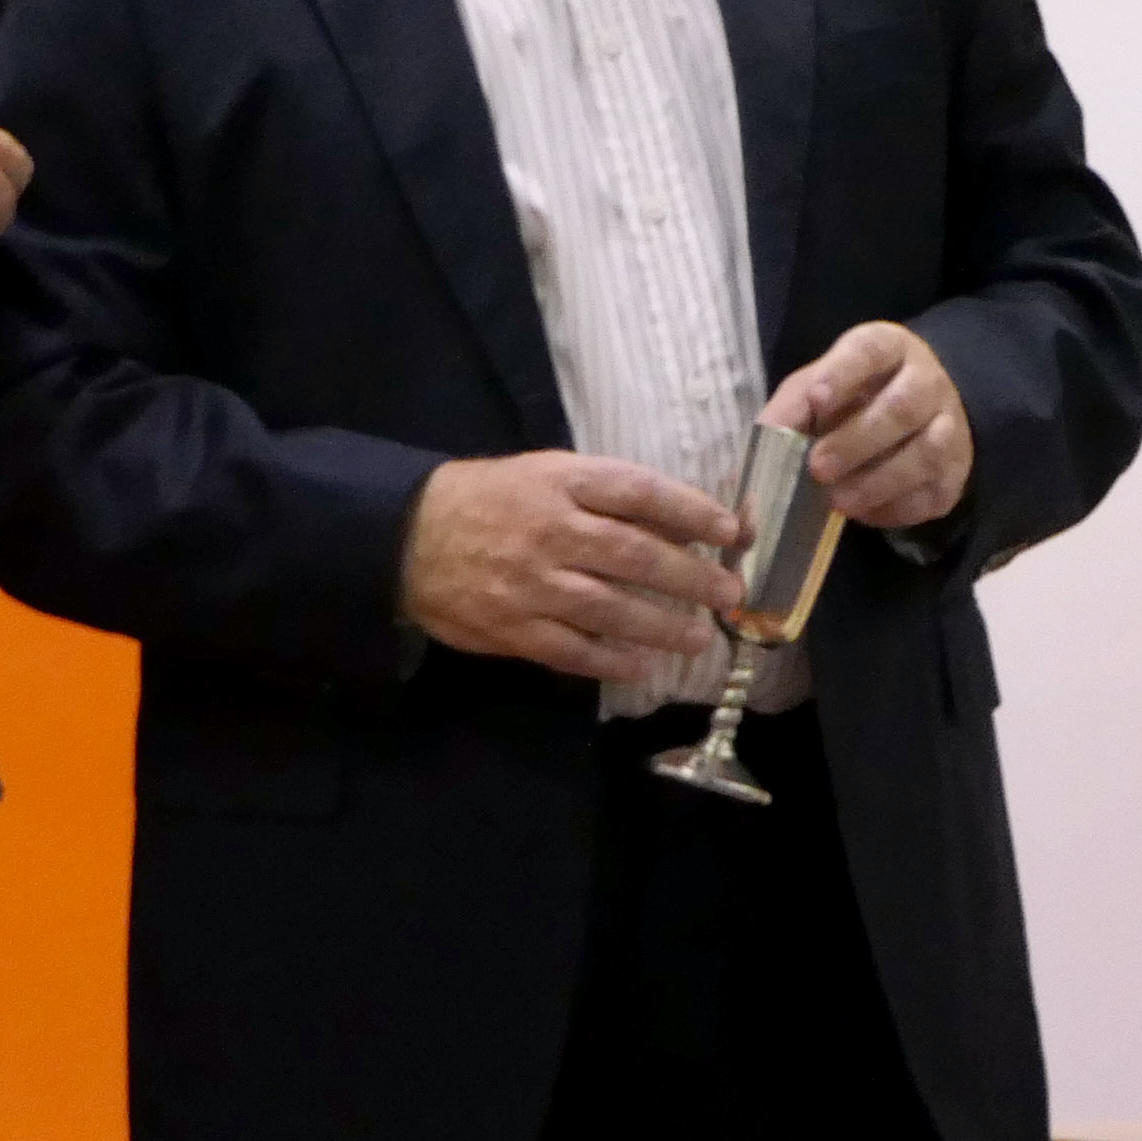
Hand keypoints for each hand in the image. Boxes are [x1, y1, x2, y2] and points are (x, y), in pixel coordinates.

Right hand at [400, 453, 743, 685]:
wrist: (408, 537)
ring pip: (611, 609)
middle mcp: (550, 531)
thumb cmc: (489, 500)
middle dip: (692, 577)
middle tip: (730, 594)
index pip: (640, 492)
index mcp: (561, 482)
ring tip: (699, 637)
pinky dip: (611, 661)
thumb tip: (681, 523)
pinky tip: (643, 665)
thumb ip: (607, 497)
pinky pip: (572, 650)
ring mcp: (531, 584)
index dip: (693, 511)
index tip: (733, 531)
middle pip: (636, 555)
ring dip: (663, 626)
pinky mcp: (512, 628)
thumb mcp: (545, 474)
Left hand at [766, 320, 970, 532]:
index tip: (817, 399)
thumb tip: (762, 444)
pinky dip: (898, 507)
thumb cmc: (856, 397)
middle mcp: (928, 382)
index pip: (871, 350)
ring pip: (927, 452)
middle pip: (903, 407)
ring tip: (839, 502)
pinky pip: (933, 492)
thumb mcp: (819, 388)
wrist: (919, 414)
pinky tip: (866, 513)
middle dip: (858, 440)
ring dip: (880, 481)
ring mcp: (949, 426)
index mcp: (890, 348)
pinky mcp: (955, 472)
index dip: (844, 373)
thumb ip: (792, 409)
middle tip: (818, 468)